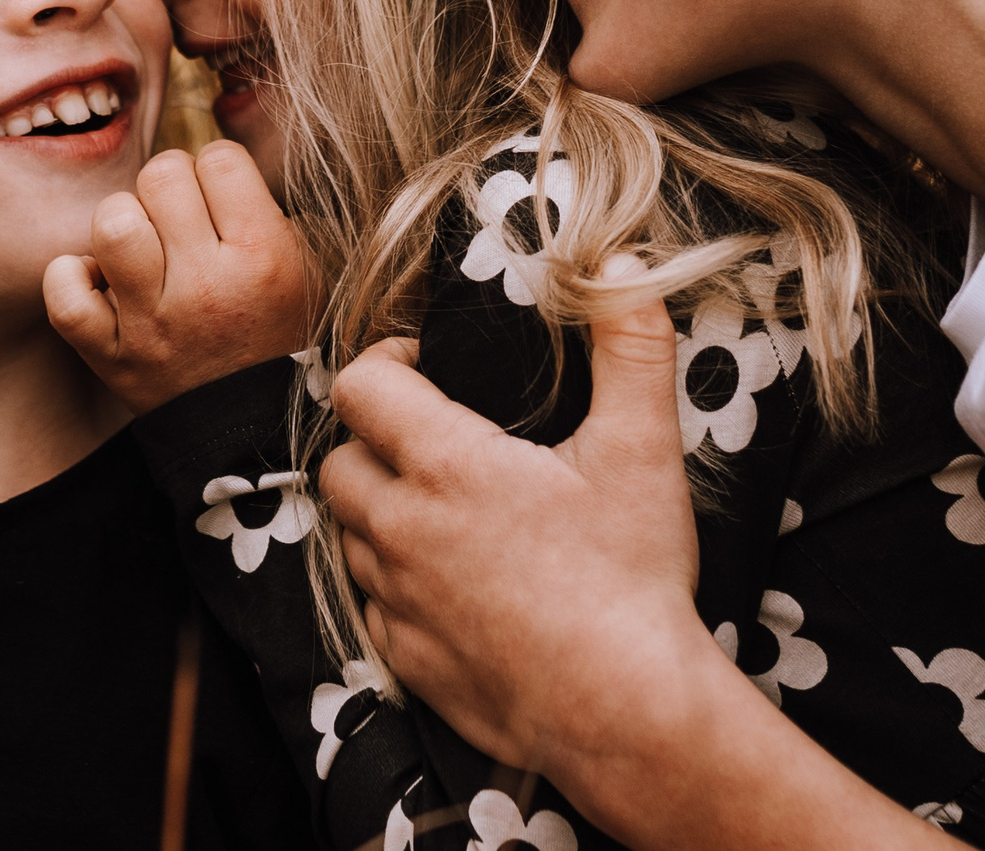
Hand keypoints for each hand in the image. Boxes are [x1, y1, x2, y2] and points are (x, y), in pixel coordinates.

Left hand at [45, 141, 312, 413]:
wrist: (250, 432)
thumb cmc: (275, 335)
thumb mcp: (303, 268)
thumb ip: (263, 210)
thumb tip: (211, 162)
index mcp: (262, 258)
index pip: (218, 159)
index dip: (215, 171)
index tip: (218, 202)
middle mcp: (207, 286)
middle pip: (161, 175)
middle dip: (168, 189)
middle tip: (178, 223)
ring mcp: (153, 323)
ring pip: (111, 222)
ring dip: (121, 223)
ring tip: (139, 249)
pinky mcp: (110, 354)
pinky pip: (63, 291)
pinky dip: (71, 278)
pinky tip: (99, 283)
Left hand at [321, 303, 706, 776]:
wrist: (630, 714)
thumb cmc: (633, 581)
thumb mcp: (643, 449)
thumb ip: (631, 347)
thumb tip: (625, 269)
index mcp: (446, 466)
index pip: (359, 386)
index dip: (387, 363)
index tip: (428, 370)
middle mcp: (402, 530)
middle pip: (340, 459)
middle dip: (377, 440)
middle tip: (438, 442)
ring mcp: (397, 601)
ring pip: (350, 534)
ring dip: (382, 513)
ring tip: (448, 511)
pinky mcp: (405, 660)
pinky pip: (373, 605)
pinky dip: (398, 585)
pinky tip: (456, 583)